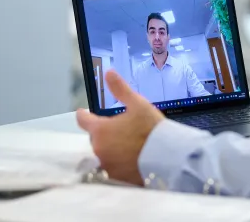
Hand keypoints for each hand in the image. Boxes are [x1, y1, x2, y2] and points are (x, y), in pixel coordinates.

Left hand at [76, 70, 164, 184]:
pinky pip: (111, 166)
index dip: (84, 114)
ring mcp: (105, 164)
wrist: (166, 155)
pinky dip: (117, 161)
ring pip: (103, 152)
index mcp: (100, 129)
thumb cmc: (151, 128)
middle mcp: (98, 148)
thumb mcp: (138, 104)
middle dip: (103, 132)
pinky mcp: (115, 176)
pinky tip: (130, 157)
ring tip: (127, 144)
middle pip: (95, 138)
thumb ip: (121, 89)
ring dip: (110, 147)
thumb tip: (109, 73)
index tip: (84, 112)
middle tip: (120, 129)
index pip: (83, 120)